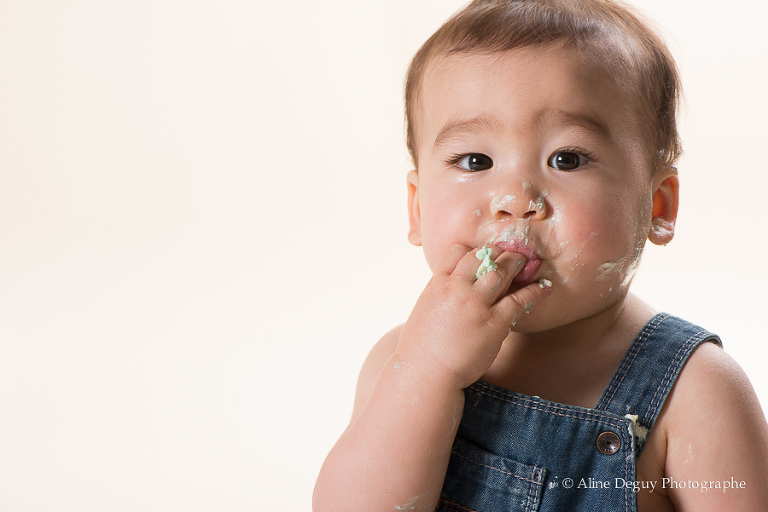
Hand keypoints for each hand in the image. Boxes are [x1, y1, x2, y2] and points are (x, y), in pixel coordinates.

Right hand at [396, 244, 551, 387]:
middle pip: (482, 256)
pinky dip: (534, 291)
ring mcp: (475, 305)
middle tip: (509, 257)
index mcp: (438, 284)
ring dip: (515, 263)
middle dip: (498, 253)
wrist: (425, 373)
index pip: (458, 251)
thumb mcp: (425, 307)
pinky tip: (543, 288)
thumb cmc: (422, 345)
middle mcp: (456, 289)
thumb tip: (451, 279)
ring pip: (500, 271)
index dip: (473, 251)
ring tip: (525, 264)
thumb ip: (439, 290)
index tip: (483, 256)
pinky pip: (518, 300)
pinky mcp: (493, 323)